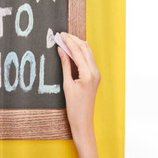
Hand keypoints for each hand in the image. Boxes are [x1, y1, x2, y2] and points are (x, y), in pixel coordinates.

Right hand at [57, 32, 100, 157]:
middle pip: (85, 49)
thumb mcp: (67, 85)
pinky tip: (72, 51)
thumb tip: (61, 50)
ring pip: (88, 53)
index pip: (78, 52)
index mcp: (88, 74)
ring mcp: (96, 74)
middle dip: (74, 40)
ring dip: (78, 45)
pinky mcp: (95, 76)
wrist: (83, 121)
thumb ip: (65, 65)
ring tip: (66, 40)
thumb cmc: (74, 107)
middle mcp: (95, 72)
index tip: (61, 35)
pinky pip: (88, 59)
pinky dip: (80, 52)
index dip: (69, 42)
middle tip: (63, 35)